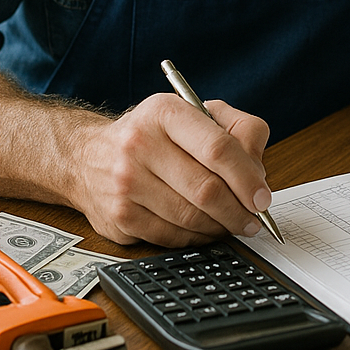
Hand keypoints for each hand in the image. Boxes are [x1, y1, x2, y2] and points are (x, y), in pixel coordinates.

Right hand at [72, 93, 271, 245]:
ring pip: (191, 218)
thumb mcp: (196, 114)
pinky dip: (197, 237)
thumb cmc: (154, 135)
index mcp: (164, 112)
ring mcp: (126, 183)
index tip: (262, 197)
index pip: (217, 148)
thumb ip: (238, 131)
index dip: (247, 177)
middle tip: (254, 218)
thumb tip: (258, 174)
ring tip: (233, 223)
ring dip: (221, 226)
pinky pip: (172, 237)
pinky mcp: (119, 217)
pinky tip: (205, 229)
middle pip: (206, 189)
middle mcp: (140, 144)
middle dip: (239, 210)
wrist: (87, 157)